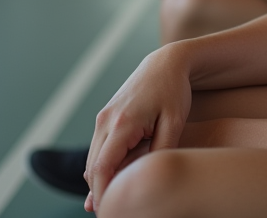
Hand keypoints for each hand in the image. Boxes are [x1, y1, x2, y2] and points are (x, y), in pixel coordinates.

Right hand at [84, 46, 191, 211]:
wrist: (166, 63)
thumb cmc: (174, 91)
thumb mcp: (174, 123)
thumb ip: (161, 151)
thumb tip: (146, 179)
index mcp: (122, 123)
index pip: (102, 169)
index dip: (103, 195)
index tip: (111, 212)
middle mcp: (106, 120)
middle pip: (92, 168)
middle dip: (99, 194)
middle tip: (112, 214)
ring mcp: (103, 118)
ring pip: (93, 160)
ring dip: (99, 182)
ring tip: (113, 205)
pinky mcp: (106, 118)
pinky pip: (98, 149)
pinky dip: (102, 168)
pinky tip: (112, 183)